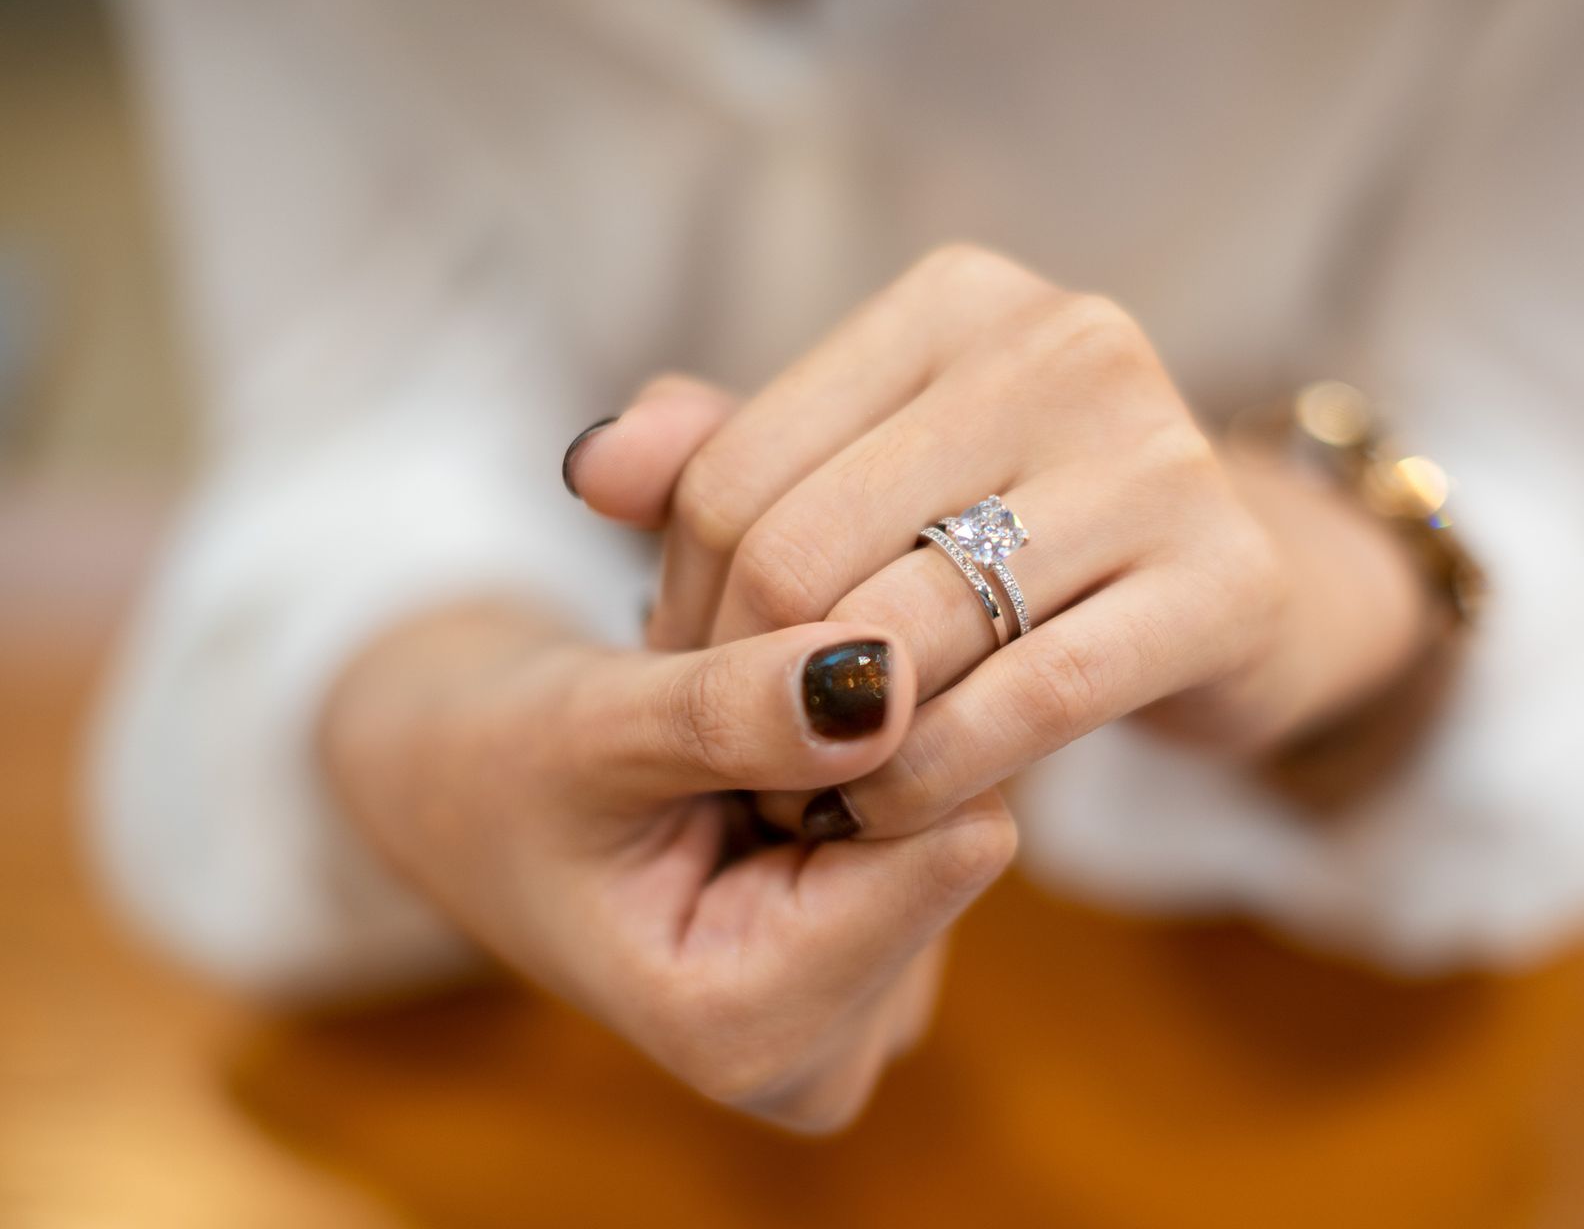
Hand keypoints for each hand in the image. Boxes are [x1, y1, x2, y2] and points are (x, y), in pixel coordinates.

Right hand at [320, 599, 1015, 1132]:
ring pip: (964, 810)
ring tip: (735, 749)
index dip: (885, 723)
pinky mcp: (891, 960)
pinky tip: (772, 767)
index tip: (767, 678)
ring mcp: (868, 1013)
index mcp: (750, 1030)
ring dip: (869, 746)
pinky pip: (949, 817)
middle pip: (965, 829)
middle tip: (735, 714)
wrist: (474, 792)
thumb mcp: (588, 725)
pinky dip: (872, 764)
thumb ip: (729, 713)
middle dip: (872, 742)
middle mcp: (832, 1053)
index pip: (953, 840)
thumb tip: (883, 674)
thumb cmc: (503, 767)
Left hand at [569, 245, 1432, 839]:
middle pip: (803, 550)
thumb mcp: (865, 478)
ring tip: (808, 799)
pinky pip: (1030, 699)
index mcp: (956, 299)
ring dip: (834, 750)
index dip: (684, 610)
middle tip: (742, 764)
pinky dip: (936, 777)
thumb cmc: (1018, 535)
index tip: (693, 687)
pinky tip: (895, 810)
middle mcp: (1063, 345)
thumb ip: (724, 461)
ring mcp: (1159, 454)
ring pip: (909, 630)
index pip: (733, 470)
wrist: (1231, 596)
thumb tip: (588, 466)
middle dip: (748, 686)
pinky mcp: (1228, 579)